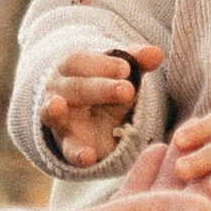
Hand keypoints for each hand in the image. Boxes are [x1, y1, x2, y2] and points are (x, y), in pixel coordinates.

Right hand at [41, 43, 159, 170]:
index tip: (126, 68)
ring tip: (58, 106)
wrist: (88, 114)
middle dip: (100, 88)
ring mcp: (59, 119)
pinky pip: (68, 150)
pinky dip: (76, 154)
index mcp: (71, 68)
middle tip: (127, 90)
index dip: (101, 64)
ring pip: (54, 114)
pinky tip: (89, 157)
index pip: (79, 61)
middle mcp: (59, 91)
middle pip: (74, 87)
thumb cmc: (104, 84)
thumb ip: (136, 61)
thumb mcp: (119, 72)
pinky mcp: (68, 144)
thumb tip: (156, 53)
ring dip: (55, 111)